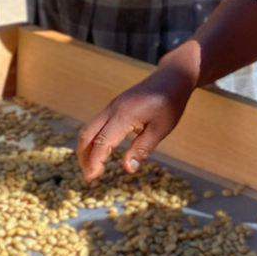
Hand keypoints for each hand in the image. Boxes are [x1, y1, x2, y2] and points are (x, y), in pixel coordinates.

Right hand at [77, 67, 196, 182]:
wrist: (172, 77)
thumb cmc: (170, 103)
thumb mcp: (161, 129)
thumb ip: (143, 148)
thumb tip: (127, 169)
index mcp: (124, 115)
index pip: (102, 142)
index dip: (95, 161)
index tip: (93, 178)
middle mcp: (113, 109)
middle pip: (87, 135)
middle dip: (84, 157)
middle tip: (90, 177)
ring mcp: (112, 106)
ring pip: (90, 129)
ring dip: (87, 149)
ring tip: (93, 167)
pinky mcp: (115, 105)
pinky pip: (97, 124)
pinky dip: (94, 139)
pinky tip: (102, 151)